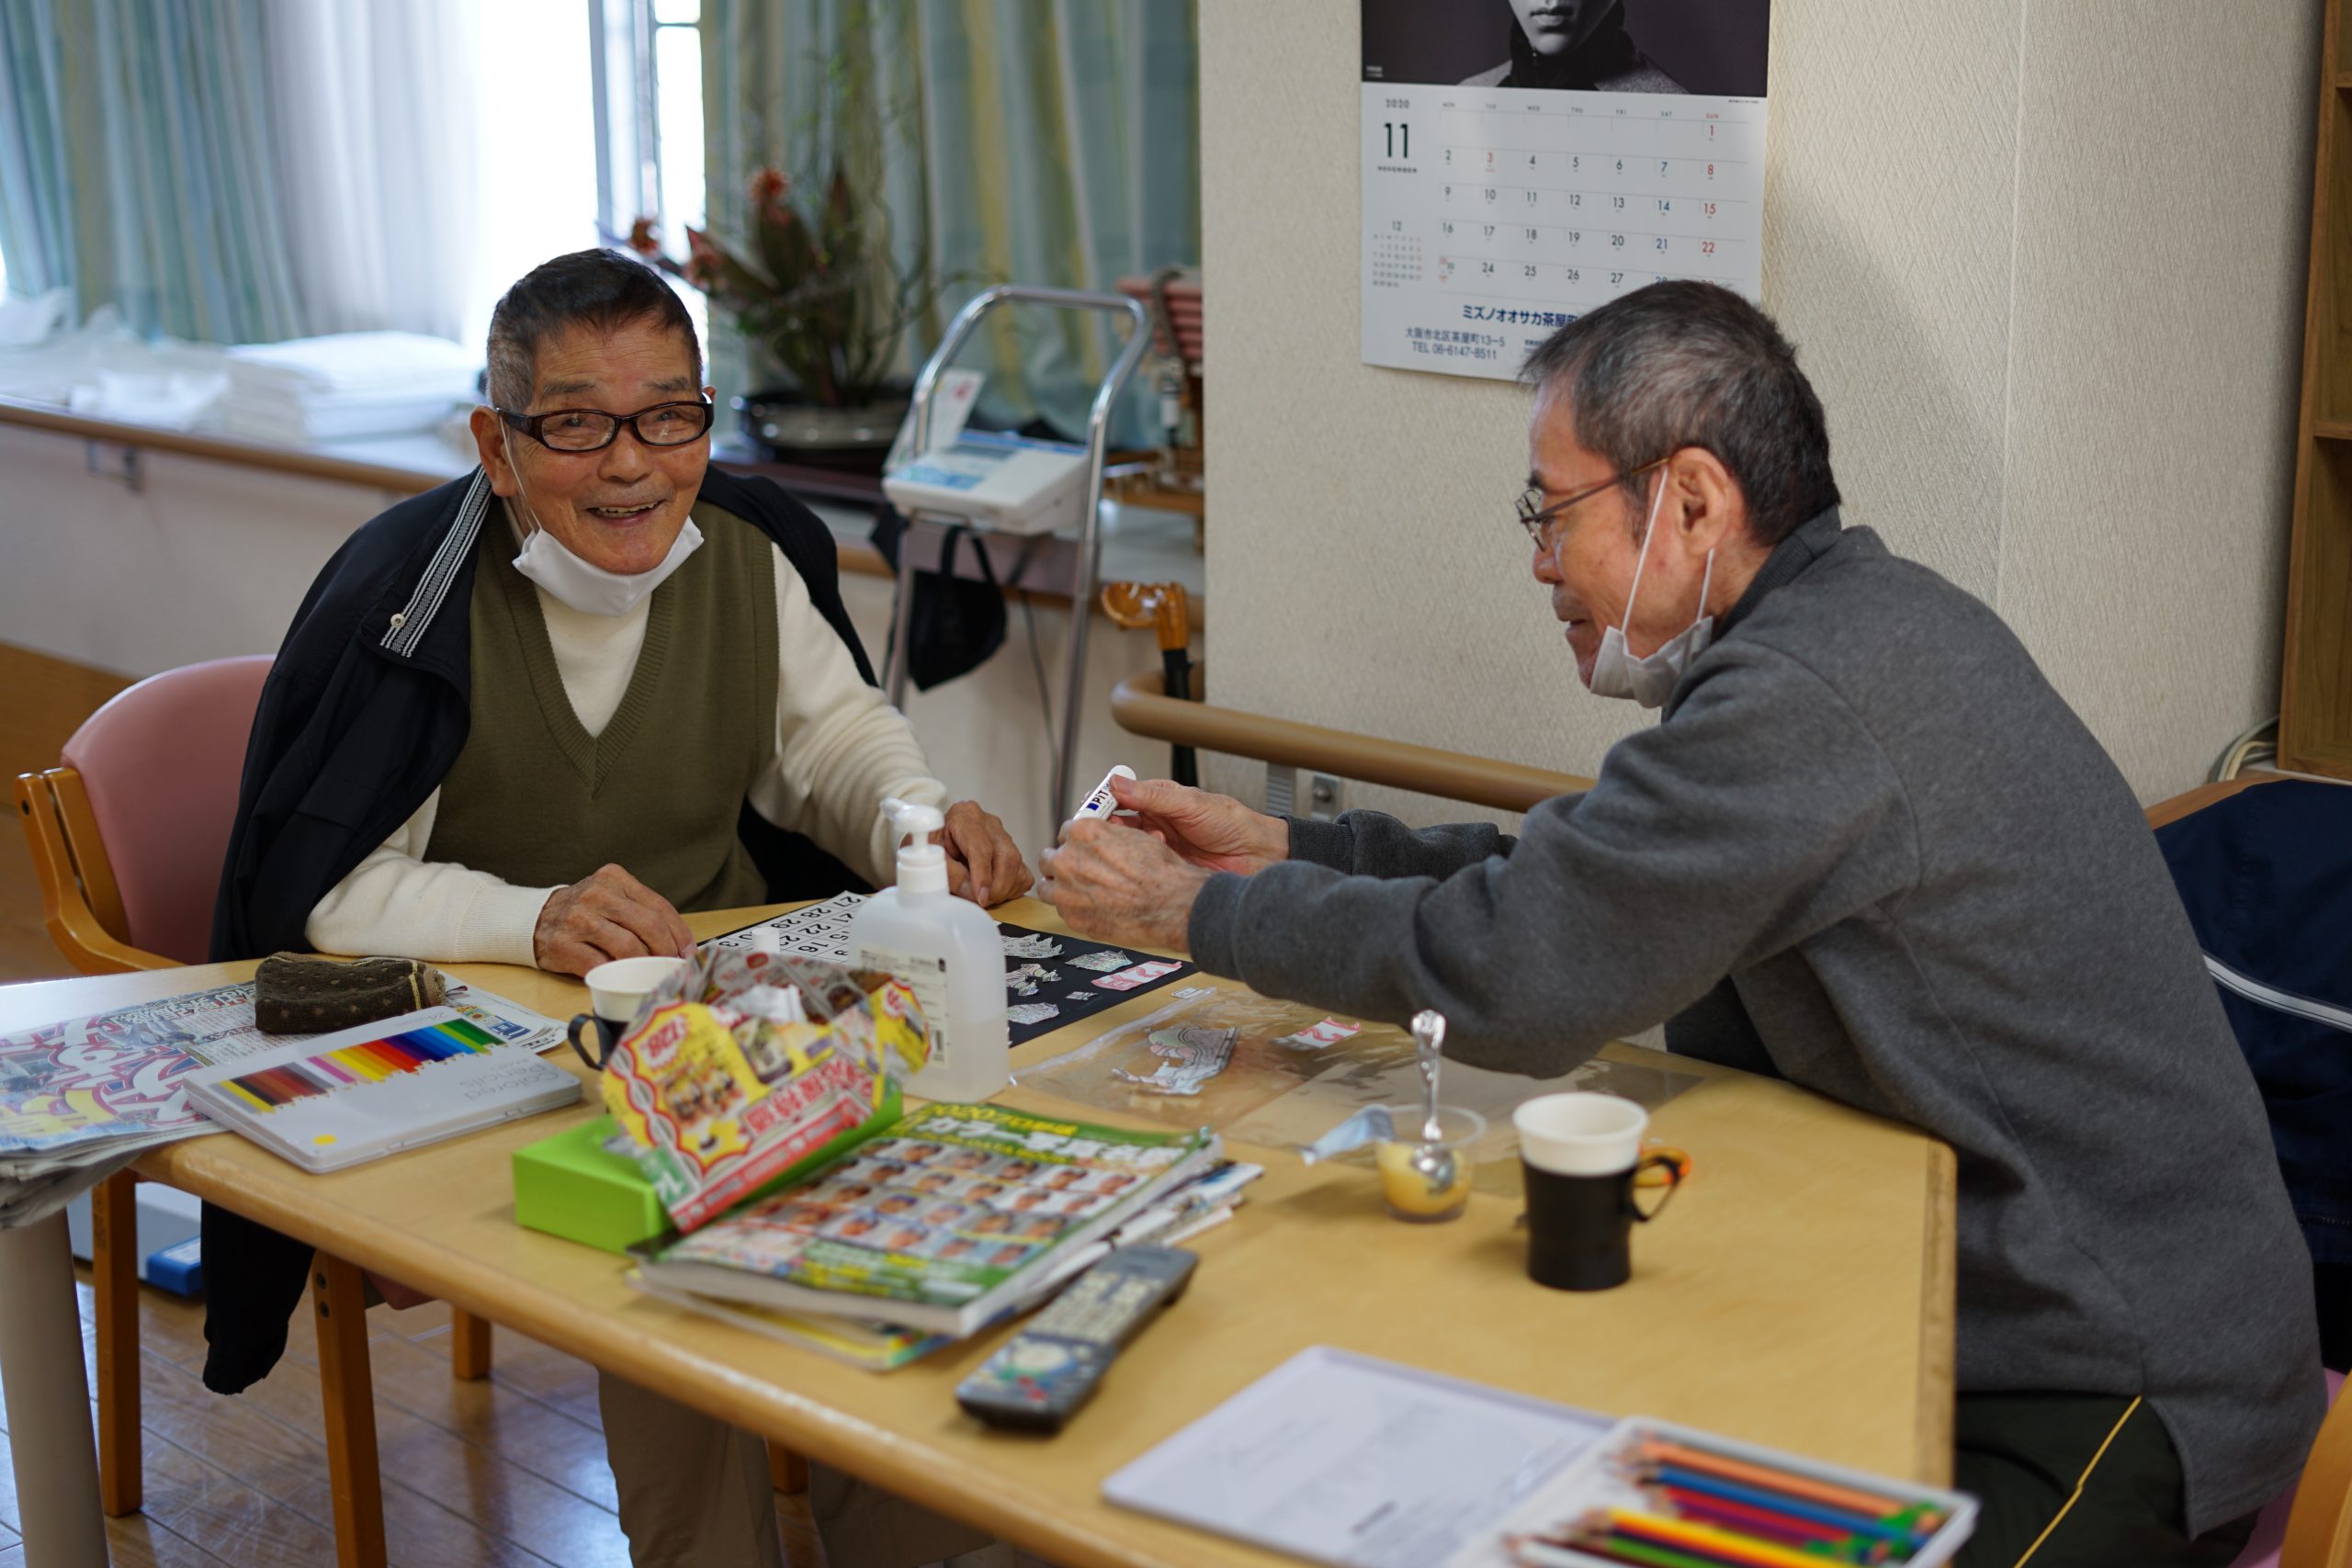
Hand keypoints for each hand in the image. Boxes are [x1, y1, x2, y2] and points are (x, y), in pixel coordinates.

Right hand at [533, 864, 694, 975]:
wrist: (534, 920)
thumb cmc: (582, 913)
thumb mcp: (610, 898)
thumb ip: (640, 912)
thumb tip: (679, 944)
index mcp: (613, 879)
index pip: (658, 906)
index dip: (679, 932)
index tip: (688, 950)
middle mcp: (596, 895)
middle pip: (648, 925)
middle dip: (667, 950)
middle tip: (673, 965)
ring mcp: (578, 919)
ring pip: (628, 947)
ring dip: (645, 965)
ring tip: (652, 972)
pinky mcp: (564, 945)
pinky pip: (600, 964)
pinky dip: (616, 974)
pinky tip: (623, 978)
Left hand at [934, 799, 1033, 906]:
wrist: (934, 842)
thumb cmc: (931, 847)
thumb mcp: (932, 858)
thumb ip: (950, 874)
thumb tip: (973, 893)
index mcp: (965, 815)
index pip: (981, 848)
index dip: (982, 876)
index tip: (981, 897)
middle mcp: (988, 822)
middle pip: (1006, 857)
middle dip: (997, 887)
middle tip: (982, 902)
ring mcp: (1003, 834)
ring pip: (1017, 865)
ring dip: (1003, 889)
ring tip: (983, 896)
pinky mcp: (1012, 849)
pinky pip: (1023, 873)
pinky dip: (1011, 888)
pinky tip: (992, 889)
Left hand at [1038, 819, 1211, 951]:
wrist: (1170, 903)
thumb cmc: (1158, 870)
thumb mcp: (1132, 835)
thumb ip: (1105, 836)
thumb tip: (1098, 840)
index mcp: (1082, 833)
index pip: (1065, 833)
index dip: (1075, 843)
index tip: (1082, 851)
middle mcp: (1067, 860)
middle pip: (1049, 859)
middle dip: (1061, 864)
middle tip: (1077, 872)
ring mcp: (1066, 891)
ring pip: (1047, 888)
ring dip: (1059, 888)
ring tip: (1078, 893)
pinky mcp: (1072, 918)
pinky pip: (1063, 911)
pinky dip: (1074, 910)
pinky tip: (1093, 909)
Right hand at [1104, 774, 1287, 876]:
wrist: (1256, 855)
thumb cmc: (1230, 823)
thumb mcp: (1190, 804)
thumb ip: (1152, 795)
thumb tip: (1117, 782)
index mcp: (1158, 800)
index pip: (1120, 797)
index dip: (1102, 801)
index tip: (1089, 806)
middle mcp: (1154, 822)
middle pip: (1116, 823)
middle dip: (1108, 827)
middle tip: (1104, 831)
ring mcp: (1158, 847)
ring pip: (1126, 846)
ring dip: (1127, 845)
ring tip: (1145, 842)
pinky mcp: (1163, 868)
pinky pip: (1141, 866)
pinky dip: (1139, 864)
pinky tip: (1148, 862)